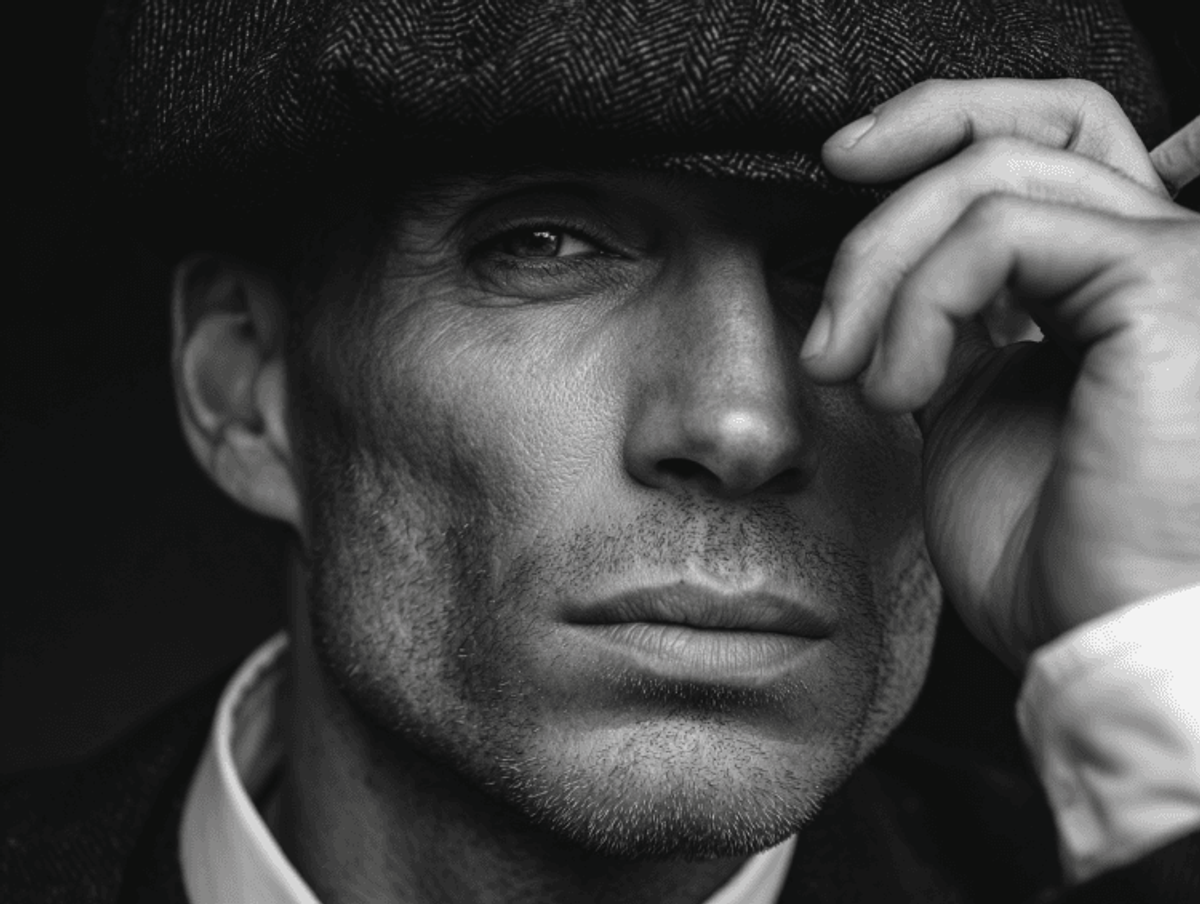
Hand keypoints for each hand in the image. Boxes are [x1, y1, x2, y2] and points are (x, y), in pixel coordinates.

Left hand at [805, 79, 1199, 669]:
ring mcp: (1174, 261)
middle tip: (823, 203)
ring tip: (848, 371)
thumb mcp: (967, 412)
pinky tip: (897, 388)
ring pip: (994, 178)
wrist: (1097, 642)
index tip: (839, 165)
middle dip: (903, 156)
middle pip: (1025, 131)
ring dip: (884, 268)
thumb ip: (946, 325)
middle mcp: (1158, 254)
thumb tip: (878, 276)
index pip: (1043, 145)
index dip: (941, 126)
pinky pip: (1002, 236)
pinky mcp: (1165, 286)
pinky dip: (919, 304)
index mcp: (1112, 282)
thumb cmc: (1045, 555)